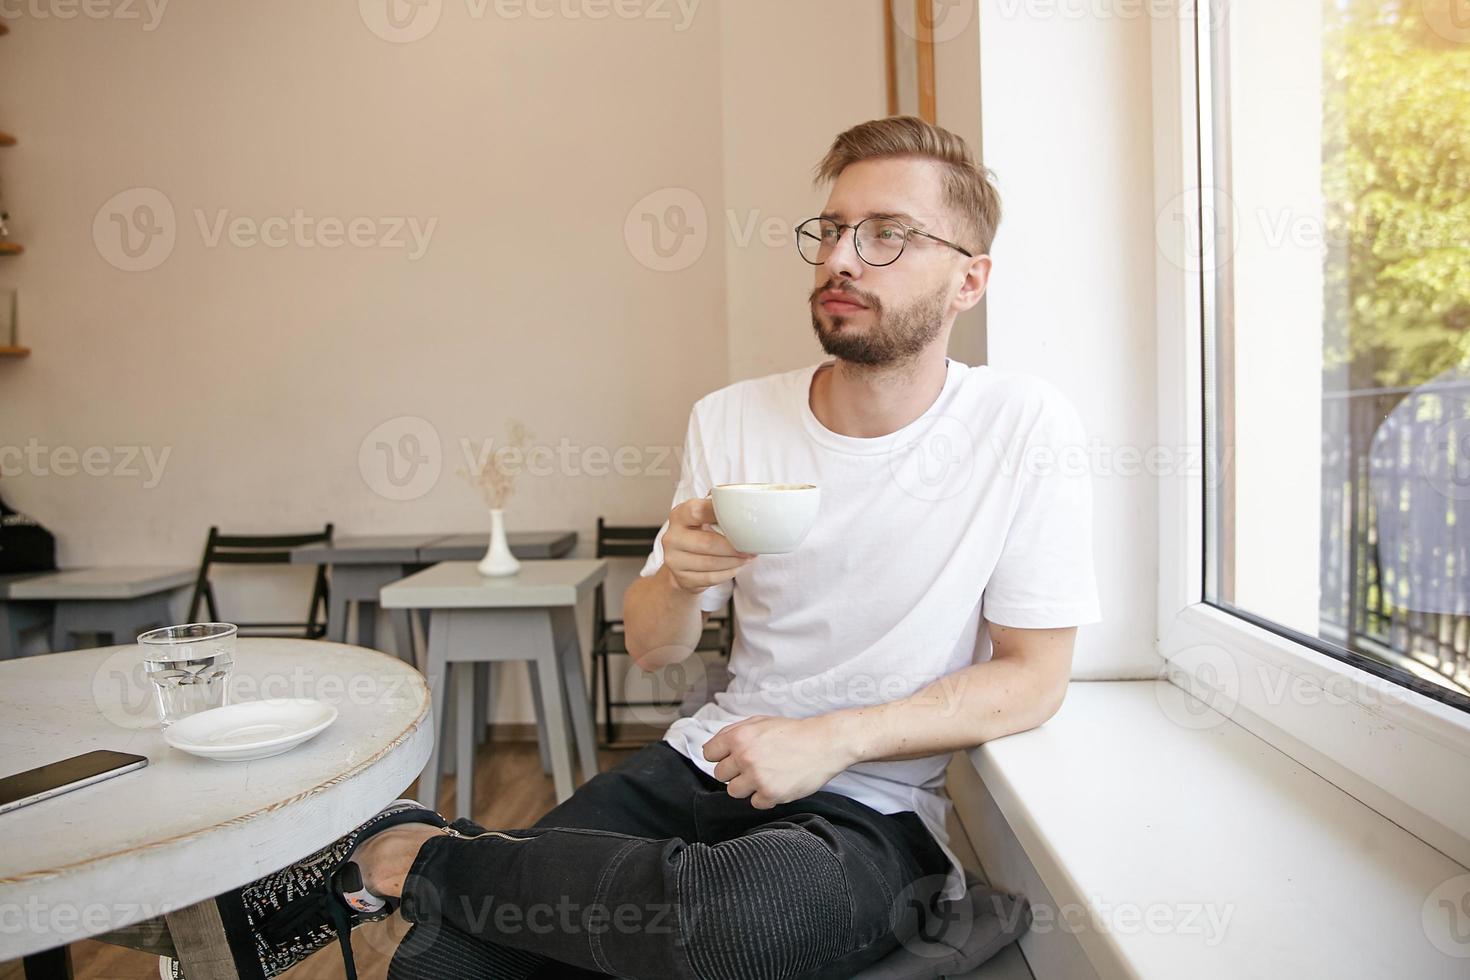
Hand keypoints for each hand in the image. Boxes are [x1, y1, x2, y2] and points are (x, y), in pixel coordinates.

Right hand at [661, 496, 753, 594]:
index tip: (740, 519)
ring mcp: (675, 560)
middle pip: (708, 543)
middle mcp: (672, 537)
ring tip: (747, 557)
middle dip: (733, 547)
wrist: (680, 561)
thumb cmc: (697, 534)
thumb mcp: (701, 517)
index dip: (720, 514)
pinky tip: (736, 567)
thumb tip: (743, 503)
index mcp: (679, 516)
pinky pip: (710, 578)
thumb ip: (716, 509)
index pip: (698, 511)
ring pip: (710, 563)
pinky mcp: (682, 578)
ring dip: (734, 561)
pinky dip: (727, 573)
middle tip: (750, 548)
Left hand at [702, 714, 854, 808]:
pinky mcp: (771, 794)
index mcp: (739, 737)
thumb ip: (734, 732)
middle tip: (753, 767)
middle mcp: (745, 757)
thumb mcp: (760, 722)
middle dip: (734, 772)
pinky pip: (755, 803)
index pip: (709, 754)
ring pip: (733, 792)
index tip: (731, 758)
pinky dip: (765, 797)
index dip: (720, 756)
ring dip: (747, 786)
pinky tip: (777, 784)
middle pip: (720, 775)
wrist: (824, 743)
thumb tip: (715, 747)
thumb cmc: (793, 732)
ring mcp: (757, 777)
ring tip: (764, 776)